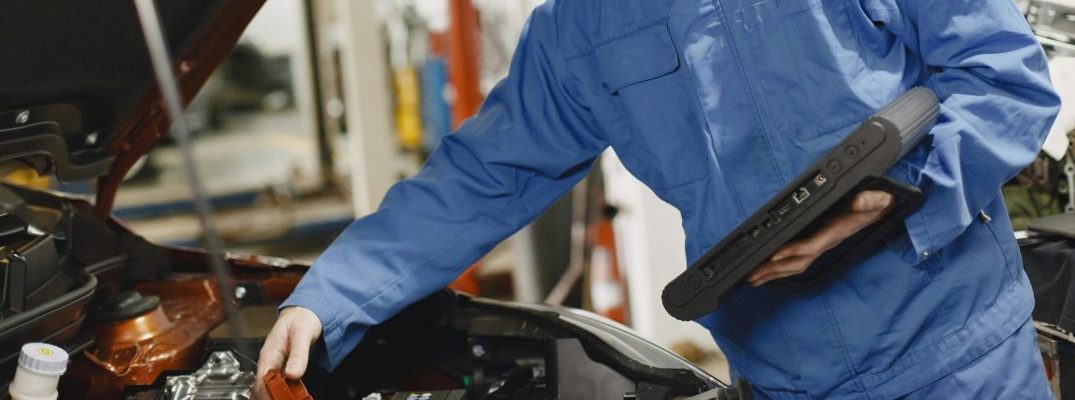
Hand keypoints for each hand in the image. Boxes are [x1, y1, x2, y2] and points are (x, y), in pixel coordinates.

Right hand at [254, 306, 322, 399]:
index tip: (279, 399)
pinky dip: (283, 390)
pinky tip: (291, 394)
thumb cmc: (301, 318)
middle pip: (264, 385)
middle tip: (287, 399)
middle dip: (272, 396)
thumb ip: (298, 354)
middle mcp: (269, 359)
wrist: (305, 312)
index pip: (261, 379)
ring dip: (277, 394)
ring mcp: (275, 363)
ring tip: (290, 397)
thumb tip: (293, 373)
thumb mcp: (302, 333)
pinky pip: (279, 381)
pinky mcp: (282, 365)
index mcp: (269, 352)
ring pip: (270, 385)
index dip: (267, 393)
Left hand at [747, 190, 893, 286]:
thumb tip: (859, 202)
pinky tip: (768, 271)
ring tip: (753, 279)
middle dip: (774, 270)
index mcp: (834, 232)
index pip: (810, 246)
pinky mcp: (819, 244)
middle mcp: (826, 243)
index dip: (792, 251)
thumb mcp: (875, 198)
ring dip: (774, 273)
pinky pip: (798, 260)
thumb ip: (868, 199)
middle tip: (750, 276)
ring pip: (796, 265)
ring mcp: (822, 246)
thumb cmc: (874, 203)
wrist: (879, 210)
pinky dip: (782, 267)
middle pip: (798, 262)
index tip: (773, 255)